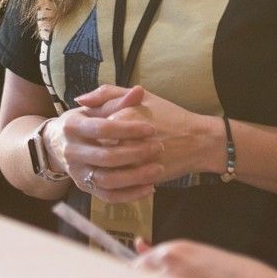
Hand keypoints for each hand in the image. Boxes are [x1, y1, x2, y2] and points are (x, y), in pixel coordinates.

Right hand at [49, 85, 162, 203]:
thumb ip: (117, 100)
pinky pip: (108, 196)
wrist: (57, 144)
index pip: (103, 129)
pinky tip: (149, 187)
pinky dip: (130, 195)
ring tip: (158, 169)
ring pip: (107, 180)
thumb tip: (139, 91)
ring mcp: (77, 173)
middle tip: (158, 147)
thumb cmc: (83, 121)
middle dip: (135, 153)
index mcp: (72, 126)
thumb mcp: (95, 108)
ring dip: (135, 177)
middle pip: (106, 157)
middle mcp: (71, 152)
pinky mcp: (84, 188)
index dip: (128, 129)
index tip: (151, 129)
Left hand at [78, 84, 220, 182]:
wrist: (197, 140)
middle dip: (98, 150)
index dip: (94, 131)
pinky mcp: (141, 177)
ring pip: (104, 169)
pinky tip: (121, 172)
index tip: (103, 131)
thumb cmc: (168, 115)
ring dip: (105, 167)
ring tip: (112, 161)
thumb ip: (107, 94)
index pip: (92, 127)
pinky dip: (116, 179)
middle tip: (108, 147)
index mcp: (122, 116)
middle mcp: (125, 139)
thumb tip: (79, 100)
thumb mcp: (140, 96)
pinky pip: (117, 183)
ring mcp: (133, 161)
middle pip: (96, 149)